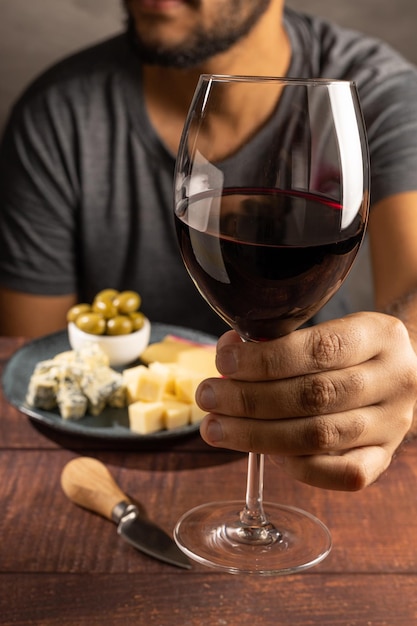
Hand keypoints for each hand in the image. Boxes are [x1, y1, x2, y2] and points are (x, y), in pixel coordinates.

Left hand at [197, 312, 416, 490]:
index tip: (223, 362)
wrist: (396, 371)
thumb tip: (228, 355)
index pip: (320, 349)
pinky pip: (341, 474)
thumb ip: (280, 341)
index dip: (266, 359)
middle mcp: (394, 381)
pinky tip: (261, 451)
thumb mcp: (325, 327)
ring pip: (320, 436)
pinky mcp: (385, 458)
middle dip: (250, 399)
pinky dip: (295, 466)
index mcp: (380, 336)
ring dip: (257, 435)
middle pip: (315, 396)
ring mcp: (393, 425)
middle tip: (208, 397)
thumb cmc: (346, 348)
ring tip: (216, 427)